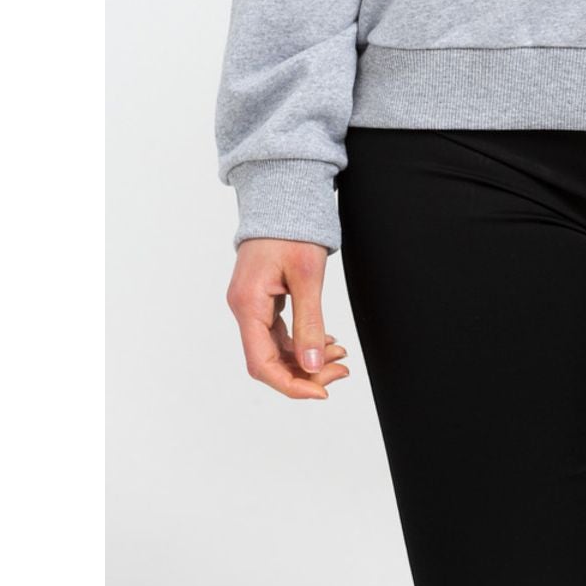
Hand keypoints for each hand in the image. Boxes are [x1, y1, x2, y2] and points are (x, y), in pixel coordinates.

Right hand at [227, 238, 351, 399]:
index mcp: (248, 304)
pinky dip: (301, 341)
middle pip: (268, 360)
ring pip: (275, 347)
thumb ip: (309, 323)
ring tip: (340, 357)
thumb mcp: (307, 276)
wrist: (282, 193)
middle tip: (341, 371)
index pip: (261, 363)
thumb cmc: (292, 228)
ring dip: (306, 358)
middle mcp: (244, 308)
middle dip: (304, 373)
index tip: (321, 391)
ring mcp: (252, 303)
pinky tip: (326, 342)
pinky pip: (279, 331)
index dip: (290, 385)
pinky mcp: (262, 297)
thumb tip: (313, 367)